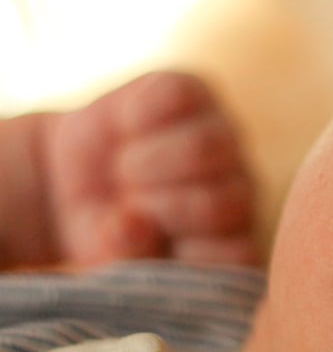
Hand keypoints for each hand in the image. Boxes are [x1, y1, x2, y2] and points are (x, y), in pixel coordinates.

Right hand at [44, 71, 260, 265]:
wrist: (72, 180)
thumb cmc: (104, 232)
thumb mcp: (105, 257)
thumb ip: (122, 255)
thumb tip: (132, 223)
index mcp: (231, 245)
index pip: (238, 259)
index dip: (187, 259)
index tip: (147, 251)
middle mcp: (240, 194)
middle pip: (219, 203)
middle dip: (156, 209)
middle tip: (127, 205)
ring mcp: (224, 138)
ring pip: (204, 148)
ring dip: (148, 164)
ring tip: (124, 172)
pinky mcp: (195, 92)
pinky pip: (176, 97)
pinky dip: (138, 116)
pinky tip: (127, 129)